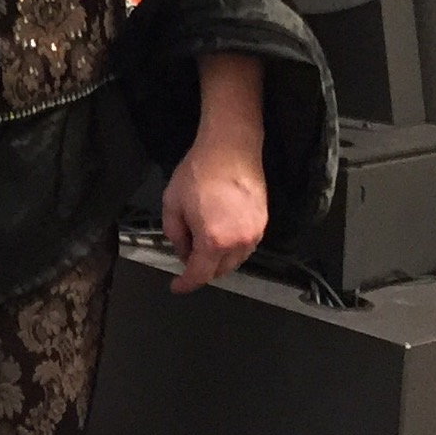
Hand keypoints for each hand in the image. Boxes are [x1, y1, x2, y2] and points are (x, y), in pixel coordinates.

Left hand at [161, 135, 268, 291]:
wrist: (230, 148)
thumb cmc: (200, 171)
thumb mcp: (173, 204)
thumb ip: (175, 234)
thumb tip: (182, 251)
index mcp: (214, 240)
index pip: (200, 275)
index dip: (186, 284)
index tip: (177, 286)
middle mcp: (238, 242)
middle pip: (220, 271)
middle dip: (202, 270)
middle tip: (186, 257)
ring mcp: (254, 233)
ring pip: (235, 261)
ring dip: (218, 260)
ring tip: (202, 243)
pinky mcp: (263, 222)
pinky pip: (246, 246)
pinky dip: (232, 248)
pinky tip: (220, 233)